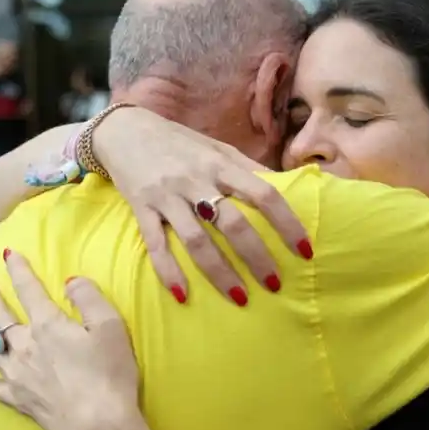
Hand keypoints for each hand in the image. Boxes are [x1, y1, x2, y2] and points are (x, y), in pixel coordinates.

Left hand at [0, 251, 141, 429]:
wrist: (99, 426)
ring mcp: (16, 375)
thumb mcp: (111, 327)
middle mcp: (24, 346)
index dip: (18, 270)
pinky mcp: (17, 400)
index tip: (8, 255)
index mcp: (47, 325)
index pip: (28, 289)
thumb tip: (69, 280)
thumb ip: (89, 298)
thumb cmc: (110, 375)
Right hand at [94, 107, 312, 304]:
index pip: (263, 193)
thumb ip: (249, 169)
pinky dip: (168, 271)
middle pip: (233, 223)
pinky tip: (183, 295)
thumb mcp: (218, 148)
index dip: (287, 222)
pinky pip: (155, 245)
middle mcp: (196, 180)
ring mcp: (167, 196)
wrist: (124, 131)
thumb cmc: (180, 144)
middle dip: (256, 257)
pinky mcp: (141, 209)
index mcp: (221, 164)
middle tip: (275, 285)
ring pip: (196, 241)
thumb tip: (287, 187)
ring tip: (240, 298)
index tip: (304, 250)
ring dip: (219, 273)